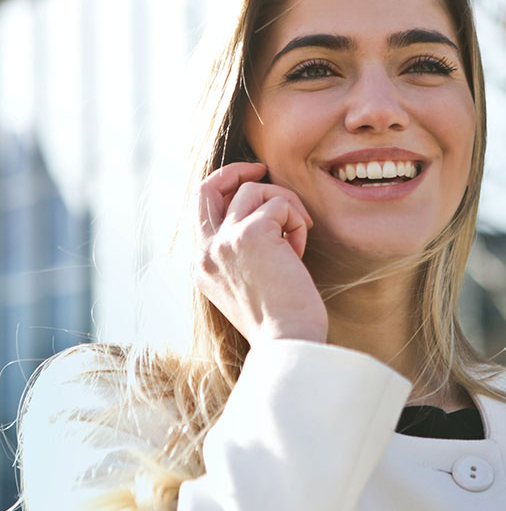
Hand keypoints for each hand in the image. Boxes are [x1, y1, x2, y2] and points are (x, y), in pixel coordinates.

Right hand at [193, 161, 327, 344]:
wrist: (288, 342)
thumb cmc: (281, 319)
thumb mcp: (248, 284)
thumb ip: (242, 252)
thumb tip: (263, 215)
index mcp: (202, 266)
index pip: (201, 209)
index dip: (225, 188)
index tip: (250, 183)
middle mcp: (206, 252)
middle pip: (208, 187)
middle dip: (236, 170)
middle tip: (262, 168)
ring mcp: (224, 241)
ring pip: (255, 191)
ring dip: (285, 206)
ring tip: (297, 239)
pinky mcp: (251, 234)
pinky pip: (281, 204)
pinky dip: (297, 221)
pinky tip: (299, 252)